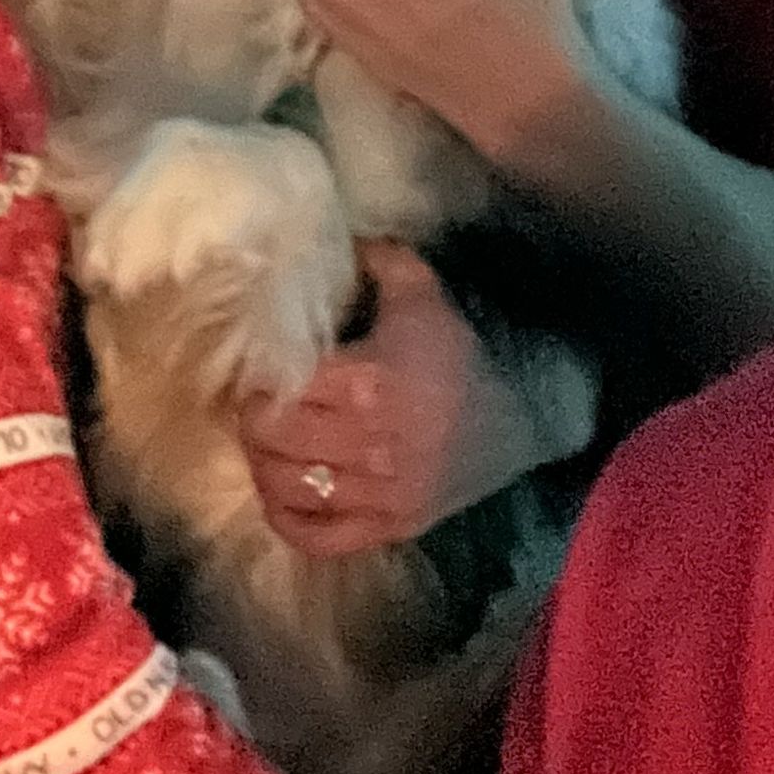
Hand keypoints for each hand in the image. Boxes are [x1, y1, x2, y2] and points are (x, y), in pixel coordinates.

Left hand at [237, 242, 581, 554]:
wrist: (521, 420)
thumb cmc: (460, 356)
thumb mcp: (422, 295)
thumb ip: (376, 260)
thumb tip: (332, 236)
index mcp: (371, 381)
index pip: (283, 388)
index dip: (259, 380)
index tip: (258, 371)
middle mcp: (371, 444)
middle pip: (274, 438)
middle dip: (253, 419)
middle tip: (256, 405)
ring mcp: (382, 495)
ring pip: (286, 487)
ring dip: (262, 464)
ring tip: (264, 444)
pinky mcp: (391, 528)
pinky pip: (317, 537)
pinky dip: (286, 516)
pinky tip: (281, 489)